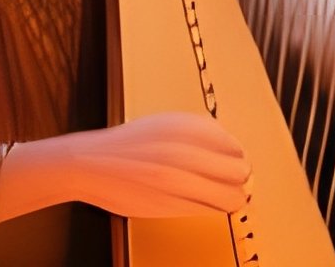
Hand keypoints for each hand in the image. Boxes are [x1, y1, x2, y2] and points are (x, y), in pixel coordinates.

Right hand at [0, 113, 250, 220]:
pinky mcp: (165, 206)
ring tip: (227, 193)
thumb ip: (205, 134)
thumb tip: (235, 151)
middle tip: (238, 179)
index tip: (238, 159)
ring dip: (233, 196)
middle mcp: (185, 155)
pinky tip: (206, 201)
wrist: (93, 163)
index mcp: (190, 129)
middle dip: (242, 177)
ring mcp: (175, 182)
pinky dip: (212, 207)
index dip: (240, 155)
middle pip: (238, 173)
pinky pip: (205, 210)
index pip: (237, 147)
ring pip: (227, 197)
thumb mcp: (173, 123)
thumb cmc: (133, 141)